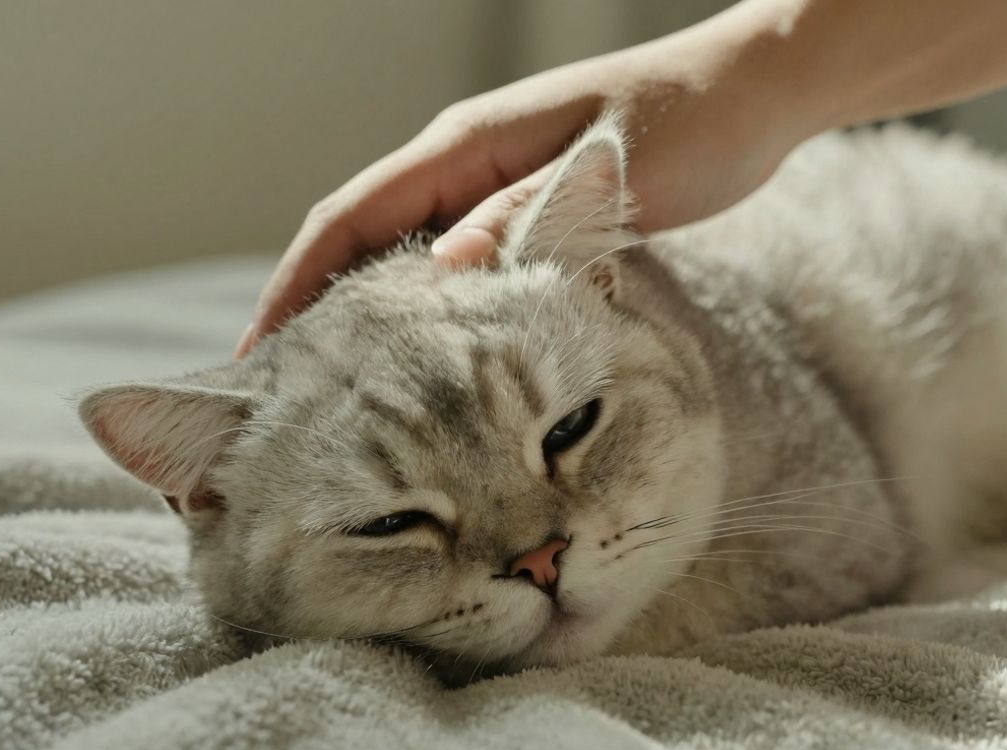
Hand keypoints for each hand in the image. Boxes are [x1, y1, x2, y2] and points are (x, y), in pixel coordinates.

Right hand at [235, 17, 798, 357]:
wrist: (750, 98)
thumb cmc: (685, 127)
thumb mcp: (604, 174)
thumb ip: (521, 217)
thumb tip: (437, 268)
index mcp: (464, 147)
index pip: (348, 216)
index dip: (294, 282)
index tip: (255, 353)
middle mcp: (464, 165)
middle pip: (360, 239)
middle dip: (314, 308)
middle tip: (284, 394)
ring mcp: (494, 188)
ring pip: (406, 256)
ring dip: (369, 316)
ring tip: (340, 394)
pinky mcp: (528, 212)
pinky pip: (457, 266)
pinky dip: (431, 312)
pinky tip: (431, 360)